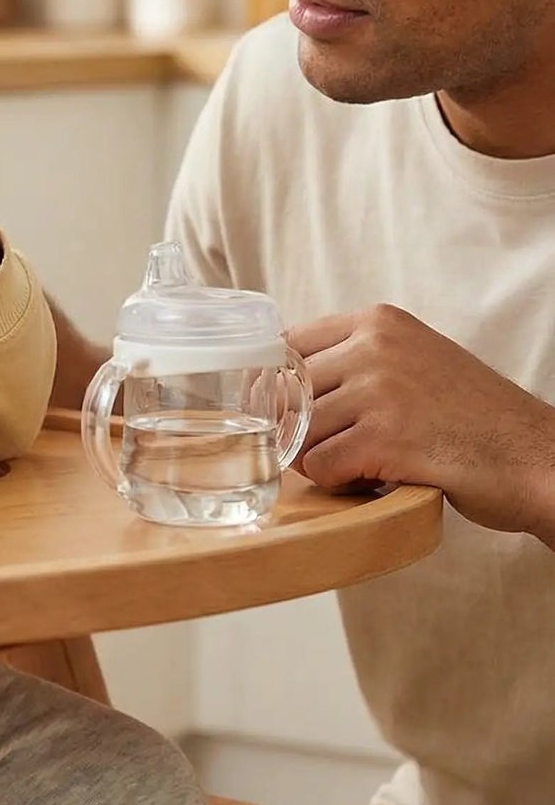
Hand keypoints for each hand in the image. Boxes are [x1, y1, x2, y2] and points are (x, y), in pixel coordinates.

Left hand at [289, 304, 554, 544]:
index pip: (288, 343)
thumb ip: (357, 360)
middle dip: (301, 428)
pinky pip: (320, 465)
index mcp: (379, 322)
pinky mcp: (383, 438)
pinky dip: (338, 482)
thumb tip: (276, 381)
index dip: (280, 385)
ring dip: (320, 458)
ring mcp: (378, 390)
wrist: (536, 457)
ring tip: (361, 464)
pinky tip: (372, 480)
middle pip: (288, 392)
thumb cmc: (473, 418)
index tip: (290, 410)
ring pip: (300, 431)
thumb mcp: (416, 361)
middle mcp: (374, 347)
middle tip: (338, 447)